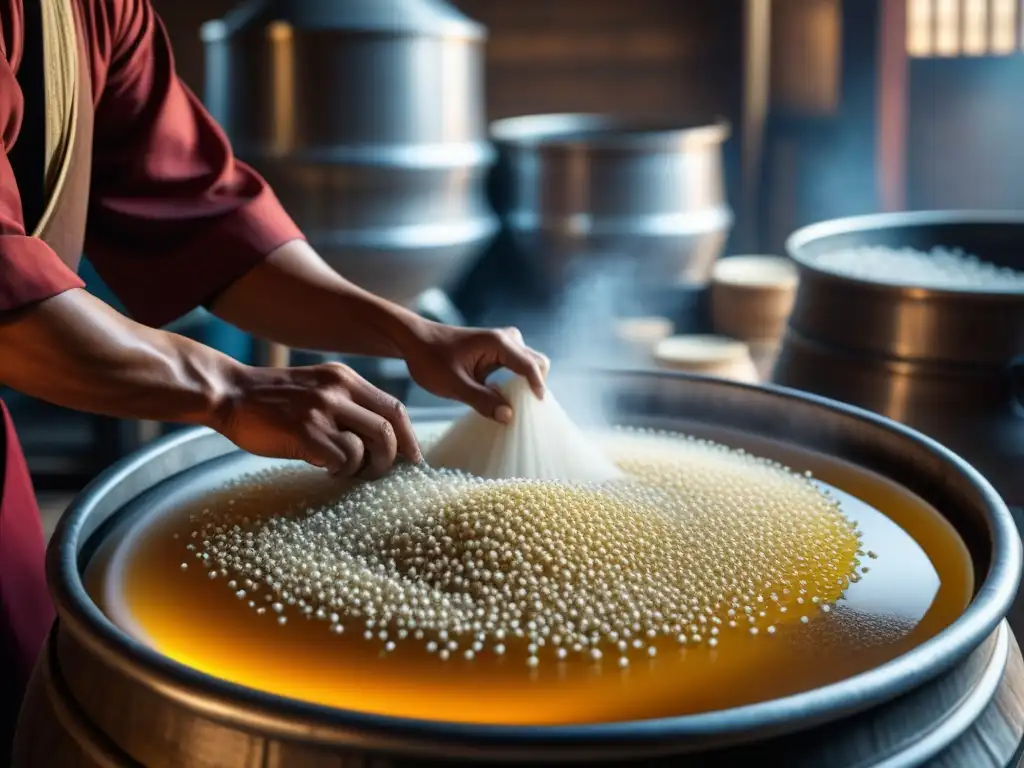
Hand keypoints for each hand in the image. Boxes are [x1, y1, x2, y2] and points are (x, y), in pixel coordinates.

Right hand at [211, 362, 420, 477]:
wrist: (227, 393)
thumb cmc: (270, 401)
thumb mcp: (316, 389)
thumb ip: (345, 406)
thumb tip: (375, 443)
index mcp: (345, 379)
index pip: (394, 408)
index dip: (408, 438)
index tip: (411, 459)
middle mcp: (338, 389)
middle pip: (389, 428)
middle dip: (390, 458)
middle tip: (376, 473)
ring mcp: (322, 410)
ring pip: (371, 445)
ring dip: (366, 467)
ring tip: (347, 472)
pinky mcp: (305, 431)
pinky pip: (343, 459)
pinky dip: (341, 470)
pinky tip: (325, 469)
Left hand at [400, 322, 549, 422]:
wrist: (415, 341)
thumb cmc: (430, 359)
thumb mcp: (454, 385)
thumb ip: (482, 400)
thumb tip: (509, 416)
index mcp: (498, 343)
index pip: (530, 366)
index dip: (537, 388)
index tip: (538, 409)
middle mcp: (506, 339)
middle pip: (536, 361)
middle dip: (536, 384)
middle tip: (525, 410)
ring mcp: (503, 342)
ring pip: (529, 362)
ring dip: (527, 382)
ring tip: (516, 406)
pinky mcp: (498, 350)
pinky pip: (518, 364)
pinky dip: (518, 380)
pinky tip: (505, 398)